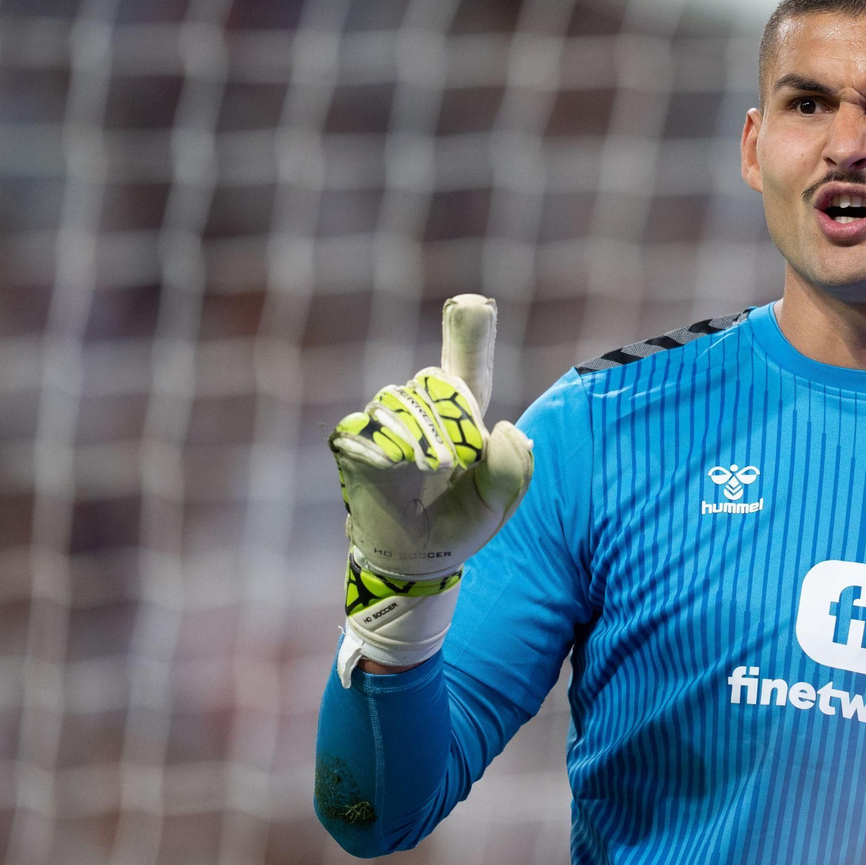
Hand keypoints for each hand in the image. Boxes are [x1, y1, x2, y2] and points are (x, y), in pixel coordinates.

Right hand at [328, 294, 532, 686]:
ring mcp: (384, 424)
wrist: (415, 561)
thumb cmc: (459, 526)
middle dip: (447, 416)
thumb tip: (501, 426)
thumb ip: (513, 466)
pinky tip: (401, 470)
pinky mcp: (353, 442)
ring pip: (400, 400)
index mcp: (460, 420)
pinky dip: (390, 448)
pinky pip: (367, 426)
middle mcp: (420, 413)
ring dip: (421, 434)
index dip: (468, 334)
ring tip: (431, 470)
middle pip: (432, 381)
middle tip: (453, 461)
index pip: (466, 368)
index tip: (473, 303)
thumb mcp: (499, 502)